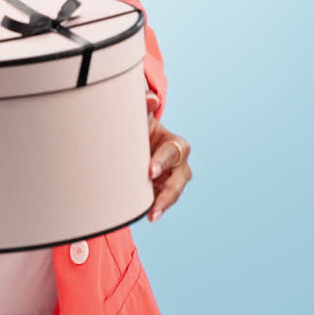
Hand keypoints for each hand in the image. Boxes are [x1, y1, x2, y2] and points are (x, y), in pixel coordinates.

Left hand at [146, 91, 191, 221]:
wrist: (133, 144)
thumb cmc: (139, 128)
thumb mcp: (141, 117)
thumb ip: (145, 105)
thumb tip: (150, 98)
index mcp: (175, 143)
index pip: (173, 152)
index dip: (162, 161)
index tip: (150, 171)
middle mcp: (178, 163)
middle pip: (180, 178)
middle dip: (168, 190)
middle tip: (154, 203)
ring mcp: (172, 179)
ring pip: (174, 193)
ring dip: (164, 204)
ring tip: (152, 215)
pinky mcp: (162, 191)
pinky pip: (163, 202)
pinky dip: (157, 208)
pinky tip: (148, 216)